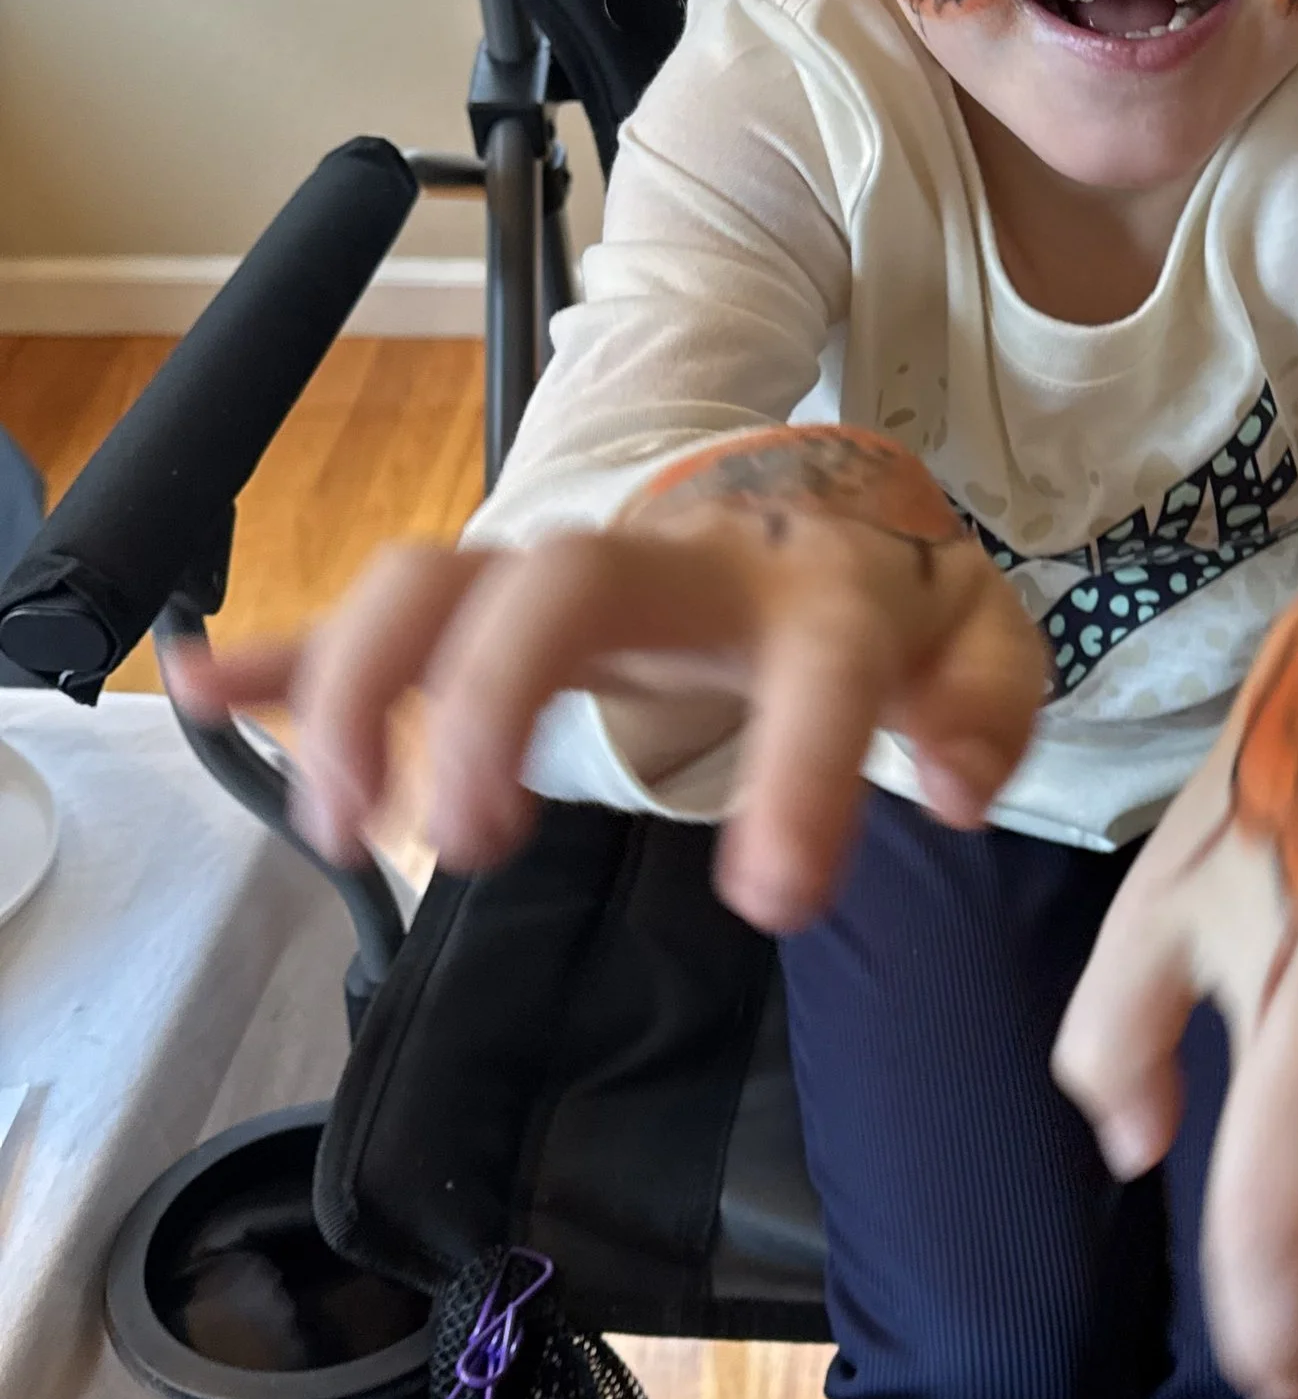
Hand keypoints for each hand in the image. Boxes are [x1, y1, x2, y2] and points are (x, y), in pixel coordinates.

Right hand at [160, 428, 1049, 932]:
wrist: (817, 500)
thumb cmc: (887, 595)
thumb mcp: (977, 644)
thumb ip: (986, 709)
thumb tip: (959, 789)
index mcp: (815, 587)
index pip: (815, 664)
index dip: (798, 767)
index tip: (771, 899)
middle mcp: (678, 562)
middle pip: (560, 582)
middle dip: (496, 695)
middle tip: (471, 843)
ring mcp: (577, 572)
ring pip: (444, 583)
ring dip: (367, 687)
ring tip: (342, 822)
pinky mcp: (506, 603)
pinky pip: (385, 608)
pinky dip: (295, 650)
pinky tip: (209, 692)